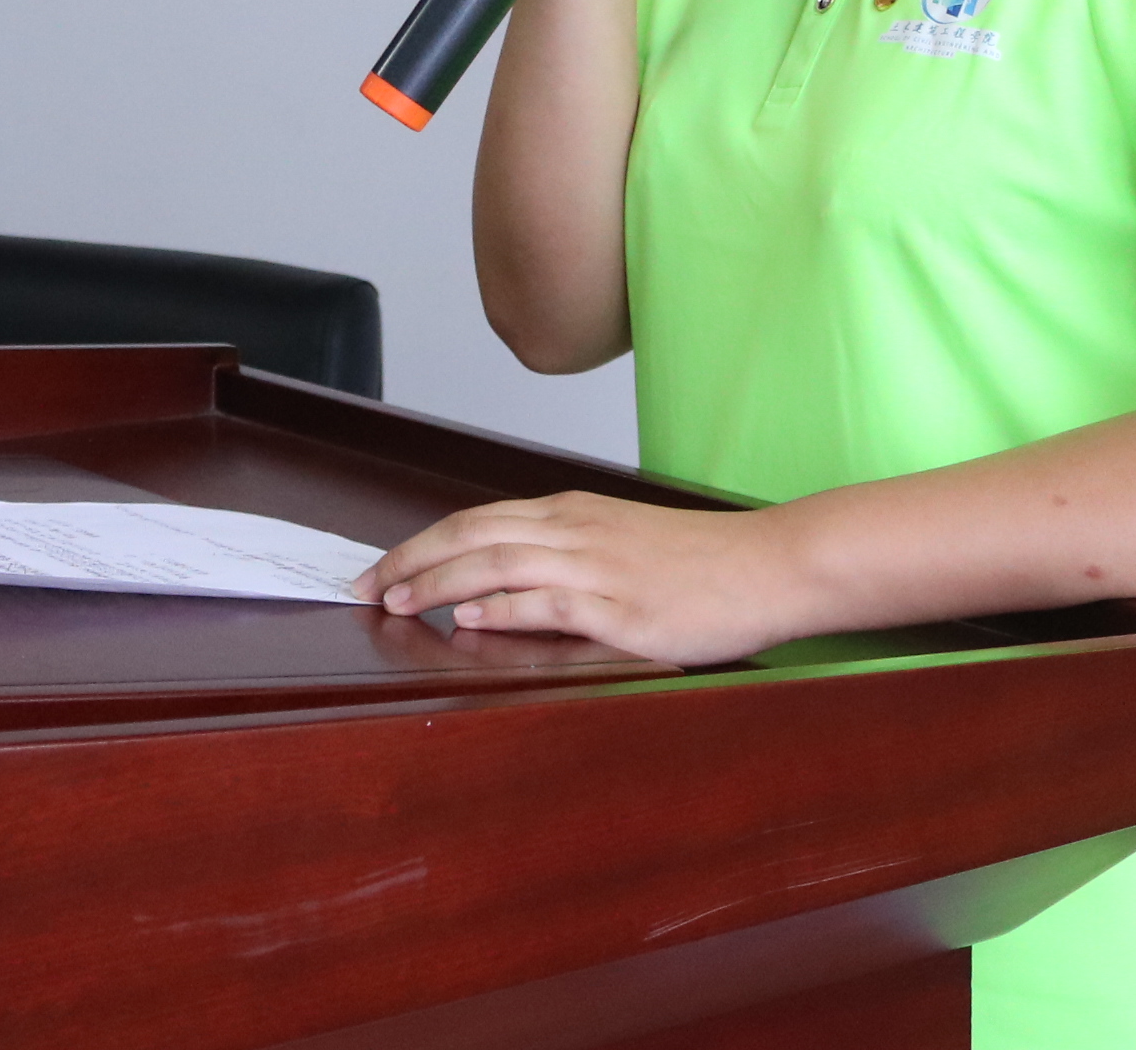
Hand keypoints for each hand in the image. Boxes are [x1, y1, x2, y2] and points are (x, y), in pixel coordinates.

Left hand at [364, 490, 818, 668]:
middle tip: (364, 589)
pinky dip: (500, 609)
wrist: (770, 565)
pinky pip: (547, 603)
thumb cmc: (701, 563)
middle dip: (409, 560)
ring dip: (438, 584)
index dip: (419, 544)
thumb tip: (495, 595)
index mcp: (571, 513)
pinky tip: (469, 621)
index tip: (379, 570)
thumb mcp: (620, 545)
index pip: (474, 519)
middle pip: (470, 533)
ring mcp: (597, 567)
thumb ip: (561, 560)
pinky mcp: (622, 607)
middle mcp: (575, 530)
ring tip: (397, 604)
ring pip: (496, 562)